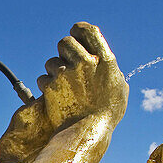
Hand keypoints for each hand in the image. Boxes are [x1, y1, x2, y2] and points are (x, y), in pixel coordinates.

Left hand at [0, 22, 128, 162]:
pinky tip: (56, 96)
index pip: (88, 30)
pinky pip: (43, 78)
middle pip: (65, 41)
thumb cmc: (106, 114)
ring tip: (63, 86)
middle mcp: (85, 63)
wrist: (86, 133)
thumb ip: (110, 69)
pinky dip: (47, 86)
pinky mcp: (51, 86)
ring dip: (54, 71)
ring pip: (51, 61)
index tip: (75, 33)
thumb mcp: (119, 88)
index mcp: (105, 60)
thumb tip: (103, 59)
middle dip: (63, 51)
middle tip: (66, 62)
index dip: (79, 29)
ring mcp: (66, 74)